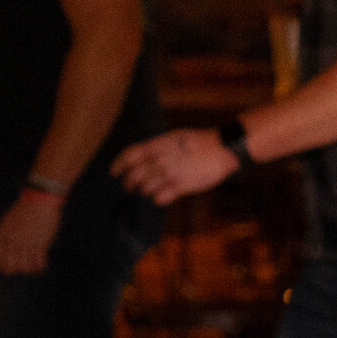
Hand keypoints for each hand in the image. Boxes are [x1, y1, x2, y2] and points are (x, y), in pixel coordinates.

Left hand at [0, 191, 62, 275]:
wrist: (39, 199)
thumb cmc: (25, 208)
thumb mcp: (9, 221)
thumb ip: (6, 235)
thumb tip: (9, 249)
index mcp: (2, 234)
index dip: (1, 267)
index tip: (8, 270)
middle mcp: (13, 240)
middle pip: (11, 264)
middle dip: (15, 270)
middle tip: (21, 270)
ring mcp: (27, 242)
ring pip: (25, 266)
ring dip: (29, 270)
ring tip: (32, 267)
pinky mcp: (41, 242)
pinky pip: (38, 262)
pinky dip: (40, 267)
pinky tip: (42, 266)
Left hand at [111, 128, 239, 206]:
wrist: (222, 148)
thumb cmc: (200, 142)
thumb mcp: (174, 138)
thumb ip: (158, 147)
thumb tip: (144, 156)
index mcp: (158, 145)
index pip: (129, 156)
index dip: (118, 165)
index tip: (114, 173)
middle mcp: (161, 159)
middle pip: (134, 175)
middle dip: (128, 183)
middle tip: (129, 187)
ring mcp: (171, 173)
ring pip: (146, 188)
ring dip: (144, 191)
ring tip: (148, 191)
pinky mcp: (182, 185)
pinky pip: (160, 197)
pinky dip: (157, 199)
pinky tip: (160, 197)